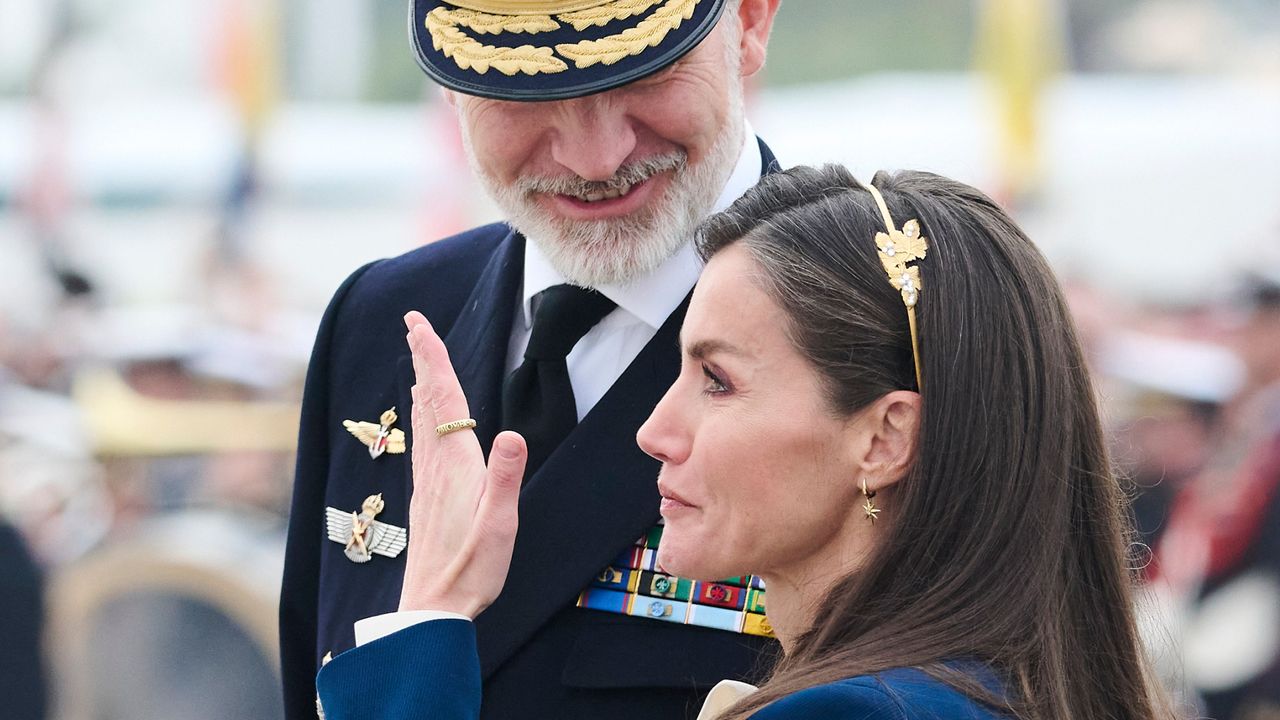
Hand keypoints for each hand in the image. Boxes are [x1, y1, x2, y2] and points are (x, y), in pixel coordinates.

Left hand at [398, 311, 526, 617]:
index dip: (433, 359)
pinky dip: (423, 417)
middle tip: (413, 325)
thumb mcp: (500, 522)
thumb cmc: (472, 568)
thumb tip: (510, 433)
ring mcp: (429, 481)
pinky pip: (424, 442)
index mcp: (456, 464)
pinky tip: (423, 422)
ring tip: (419, 361)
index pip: (444, 399)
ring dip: (422, 385)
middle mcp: (437, 466)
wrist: (434, 606)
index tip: (419, 324)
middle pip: (429, 401)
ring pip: (423, 420)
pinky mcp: (427, 496)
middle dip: (423, 360)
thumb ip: (504, 476)